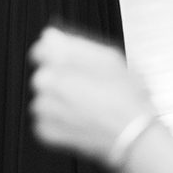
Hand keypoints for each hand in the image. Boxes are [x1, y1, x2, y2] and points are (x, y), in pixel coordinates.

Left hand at [28, 26, 155, 165]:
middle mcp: (45, 88)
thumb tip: (50, 36)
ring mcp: (44, 112)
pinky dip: (59, 118)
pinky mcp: (46, 132)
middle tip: (88, 84)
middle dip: (62, 77)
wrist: (132, 135)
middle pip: (45, 74)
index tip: (70, 60)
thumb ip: (74, 44)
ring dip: (60, 98)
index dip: (58, 53)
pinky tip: (81, 117)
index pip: (41, 50)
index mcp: (56, 65)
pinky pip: (45, 119)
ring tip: (88, 102)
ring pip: (45, 97)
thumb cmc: (125, 98)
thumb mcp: (108, 58)